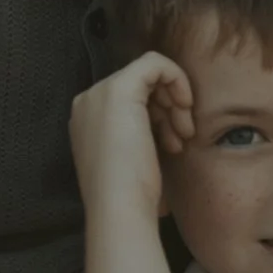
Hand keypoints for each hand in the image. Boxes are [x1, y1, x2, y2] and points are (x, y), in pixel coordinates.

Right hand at [70, 51, 194, 216]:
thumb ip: (140, 137)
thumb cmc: (131, 197)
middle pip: (140, 87)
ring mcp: (99, 94)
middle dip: (168, 109)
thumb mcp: (135, 160)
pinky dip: (176, 79)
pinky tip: (185, 106)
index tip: (174, 141)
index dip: (158, 115)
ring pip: (149, 76)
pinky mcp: (119, 89)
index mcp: (88, 121)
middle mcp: (88, 103)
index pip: (130, 101)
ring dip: (174, 103)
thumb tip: (165, 133)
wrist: (120, 209)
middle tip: (183, 137)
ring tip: (182, 136)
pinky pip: (154, 63)